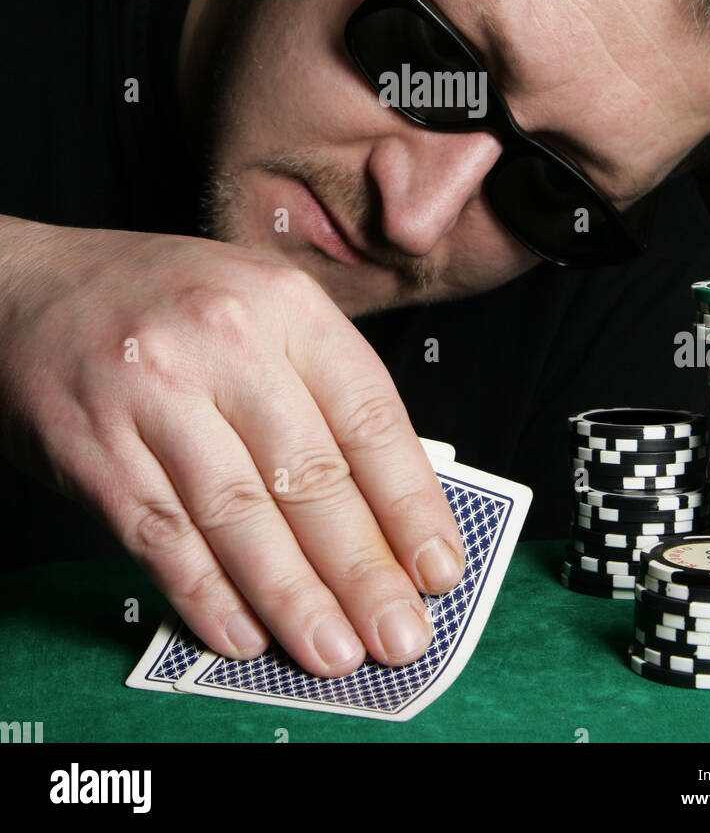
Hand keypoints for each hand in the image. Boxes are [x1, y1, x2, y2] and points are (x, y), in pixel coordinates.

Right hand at [0, 217, 464, 675]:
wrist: (31, 287)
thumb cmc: (165, 301)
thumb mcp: (259, 304)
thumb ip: (319, 385)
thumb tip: (386, 503)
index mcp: (283, 304)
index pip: (368, 415)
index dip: (409, 503)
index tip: (441, 567)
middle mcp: (224, 341)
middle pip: (311, 477)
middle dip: (364, 570)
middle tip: (401, 637)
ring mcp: (153, 394)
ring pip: (240, 517)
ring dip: (293, 598)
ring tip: (335, 650)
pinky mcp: (94, 447)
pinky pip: (162, 537)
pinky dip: (206, 595)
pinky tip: (244, 635)